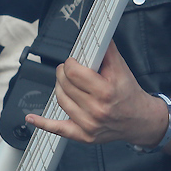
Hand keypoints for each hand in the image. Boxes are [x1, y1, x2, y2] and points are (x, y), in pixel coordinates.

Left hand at [25, 41, 168, 147]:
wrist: (140, 120)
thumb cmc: (129, 94)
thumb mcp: (122, 69)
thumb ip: (107, 50)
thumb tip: (95, 34)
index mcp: (106, 91)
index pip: (74, 72)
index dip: (70, 63)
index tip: (73, 61)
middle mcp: (97, 110)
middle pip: (65, 85)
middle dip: (64, 73)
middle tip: (68, 70)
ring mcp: (89, 125)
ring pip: (60, 100)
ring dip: (59, 87)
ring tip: (66, 83)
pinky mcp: (83, 135)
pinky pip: (58, 129)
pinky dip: (42, 123)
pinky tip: (31, 118)